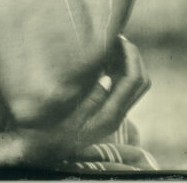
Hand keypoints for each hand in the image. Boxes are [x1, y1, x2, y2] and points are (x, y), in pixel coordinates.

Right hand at [17, 36, 151, 171]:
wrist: (45, 149)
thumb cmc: (50, 129)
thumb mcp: (67, 114)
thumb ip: (89, 97)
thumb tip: (107, 77)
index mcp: (109, 115)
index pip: (133, 80)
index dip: (130, 55)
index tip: (118, 37)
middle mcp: (117, 115)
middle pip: (141, 81)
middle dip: (133, 56)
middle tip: (117, 38)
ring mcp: (114, 113)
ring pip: (135, 84)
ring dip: (129, 62)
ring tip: (111, 45)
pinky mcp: (108, 110)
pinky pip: (124, 86)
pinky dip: (121, 69)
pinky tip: (104, 59)